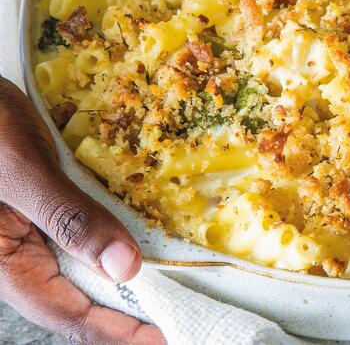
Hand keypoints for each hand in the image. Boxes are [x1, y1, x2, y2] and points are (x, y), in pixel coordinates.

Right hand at [0, 78, 163, 343]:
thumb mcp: (20, 169)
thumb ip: (67, 217)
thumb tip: (125, 266)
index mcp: (6, 263)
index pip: (71, 314)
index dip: (120, 333)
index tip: (167, 338)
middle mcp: (22, 256)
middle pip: (83, 298)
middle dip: (132, 310)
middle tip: (185, 314)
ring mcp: (35, 233)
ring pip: (87, 268)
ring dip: (129, 276)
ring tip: (178, 282)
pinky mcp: (48, 207)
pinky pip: (87, 233)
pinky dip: (119, 239)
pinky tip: (150, 236)